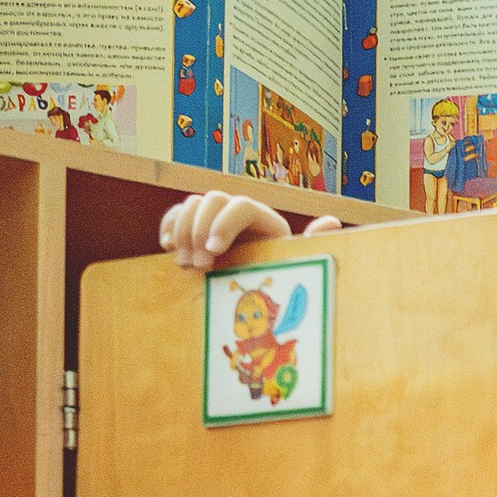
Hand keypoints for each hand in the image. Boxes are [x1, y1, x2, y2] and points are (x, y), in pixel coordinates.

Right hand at [161, 192, 343, 272]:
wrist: (259, 296)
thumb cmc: (280, 282)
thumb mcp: (296, 265)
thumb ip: (312, 243)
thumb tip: (329, 222)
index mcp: (264, 220)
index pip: (240, 206)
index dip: (223, 224)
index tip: (213, 252)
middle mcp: (238, 214)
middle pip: (212, 200)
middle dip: (199, 230)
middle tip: (197, 265)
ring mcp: (215, 219)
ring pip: (192, 204)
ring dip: (183, 231)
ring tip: (184, 264)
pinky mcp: (196, 228)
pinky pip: (176, 214)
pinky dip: (169, 225)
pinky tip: (166, 246)